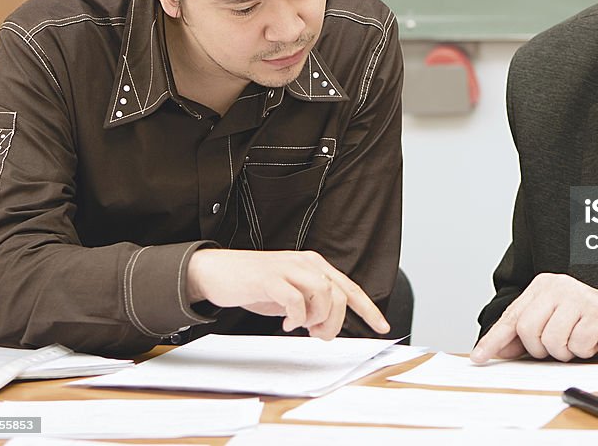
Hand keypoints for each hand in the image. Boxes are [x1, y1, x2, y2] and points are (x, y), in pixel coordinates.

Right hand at [185, 249, 389, 338]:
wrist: (215, 272)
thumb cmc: (253, 284)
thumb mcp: (289, 295)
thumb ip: (310, 305)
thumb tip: (326, 326)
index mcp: (313, 265)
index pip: (349, 287)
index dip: (368, 309)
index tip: (382, 327)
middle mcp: (305, 263)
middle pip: (339, 294)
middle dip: (335, 322)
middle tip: (318, 334)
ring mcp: (288, 268)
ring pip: (324, 293)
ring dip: (317, 318)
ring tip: (301, 327)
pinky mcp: (270, 278)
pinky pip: (296, 299)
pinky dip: (296, 316)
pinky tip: (286, 322)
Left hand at [470, 273, 597, 362]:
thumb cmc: (588, 324)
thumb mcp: (552, 326)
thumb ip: (525, 335)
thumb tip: (498, 349)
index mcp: (543, 286)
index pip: (512, 316)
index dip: (494, 340)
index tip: (480, 357)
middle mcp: (558, 286)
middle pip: (527, 329)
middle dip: (540, 348)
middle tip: (558, 346)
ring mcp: (578, 297)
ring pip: (550, 340)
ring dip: (564, 351)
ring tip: (576, 340)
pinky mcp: (596, 312)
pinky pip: (575, 345)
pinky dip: (582, 350)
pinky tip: (591, 340)